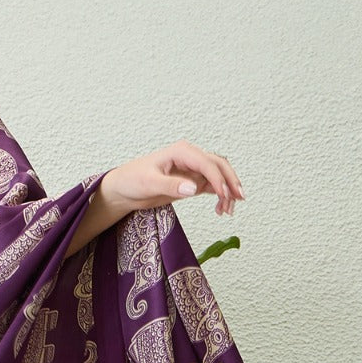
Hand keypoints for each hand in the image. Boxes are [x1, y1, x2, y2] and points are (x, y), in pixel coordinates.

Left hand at [102, 140, 244, 217]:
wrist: (122, 189)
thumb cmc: (131, 180)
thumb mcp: (149, 183)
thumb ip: (171, 185)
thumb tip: (193, 188)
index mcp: (181, 152)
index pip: (207, 163)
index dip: (217, 178)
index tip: (223, 194)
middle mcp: (190, 158)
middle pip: (219, 166)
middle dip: (230, 182)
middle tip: (238, 199)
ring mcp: (192, 170)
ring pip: (218, 177)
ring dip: (227, 191)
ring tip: (227, 210)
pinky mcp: (191, 182)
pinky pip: (211, 187)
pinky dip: (219, 196)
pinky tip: (221, 208)